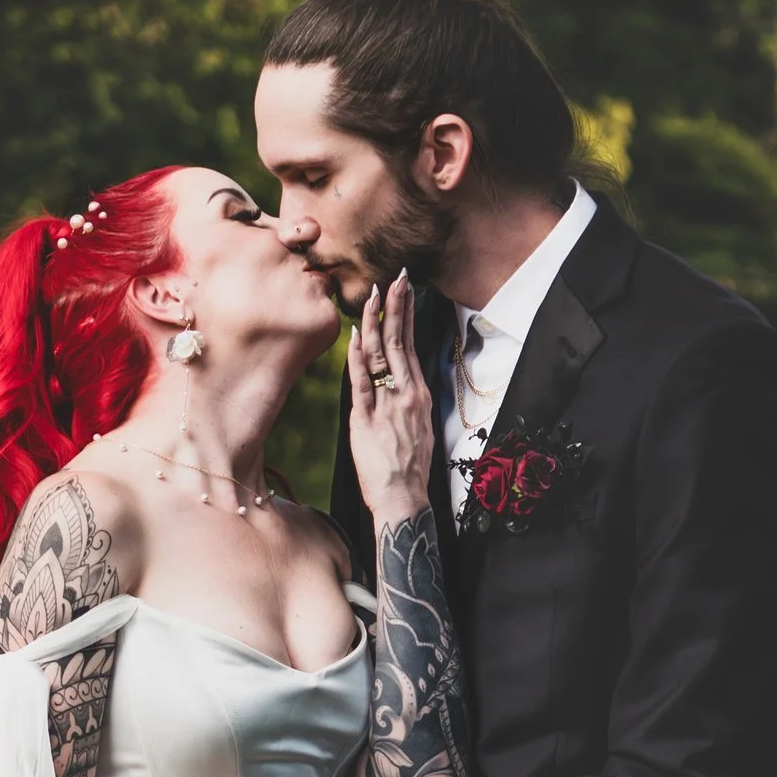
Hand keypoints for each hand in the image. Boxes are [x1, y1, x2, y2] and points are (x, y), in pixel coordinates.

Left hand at [345, 269, 432, 528]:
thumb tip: (399, 385)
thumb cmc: (410, 469)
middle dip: (396, 307)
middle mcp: (407, 394)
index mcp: (420, 395)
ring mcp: (388, 404)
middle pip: (400, 342)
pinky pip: (362, 380)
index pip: (412, 347)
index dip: (407, 317)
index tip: (404, 292)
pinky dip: (358, 355)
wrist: (404, 498)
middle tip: (394, 279)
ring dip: (376, 322)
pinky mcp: (367, 418)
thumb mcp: (419, 429)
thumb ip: (408, 403)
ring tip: (372, 294)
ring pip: (382, 354)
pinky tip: (356, 333)